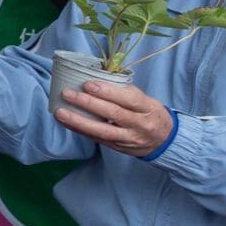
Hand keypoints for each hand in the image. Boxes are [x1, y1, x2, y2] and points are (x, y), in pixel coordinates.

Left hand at [55, 77, 176, 157]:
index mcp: (148, 108)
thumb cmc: (151, 114)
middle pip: (113, 113)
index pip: (129, 98)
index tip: (87, 84)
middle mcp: (140, 124)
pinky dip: (80, 130)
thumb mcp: (147, 101)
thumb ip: (126, 92)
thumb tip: (98, 78)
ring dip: (78, 121)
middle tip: (67, 93)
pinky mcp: (119, 148)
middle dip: (88, 103)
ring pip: (103, 131)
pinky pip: (97, 139)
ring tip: (60, 112)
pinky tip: (66, 123)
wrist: (165, 141)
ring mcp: (129, 138)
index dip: (107, 91)